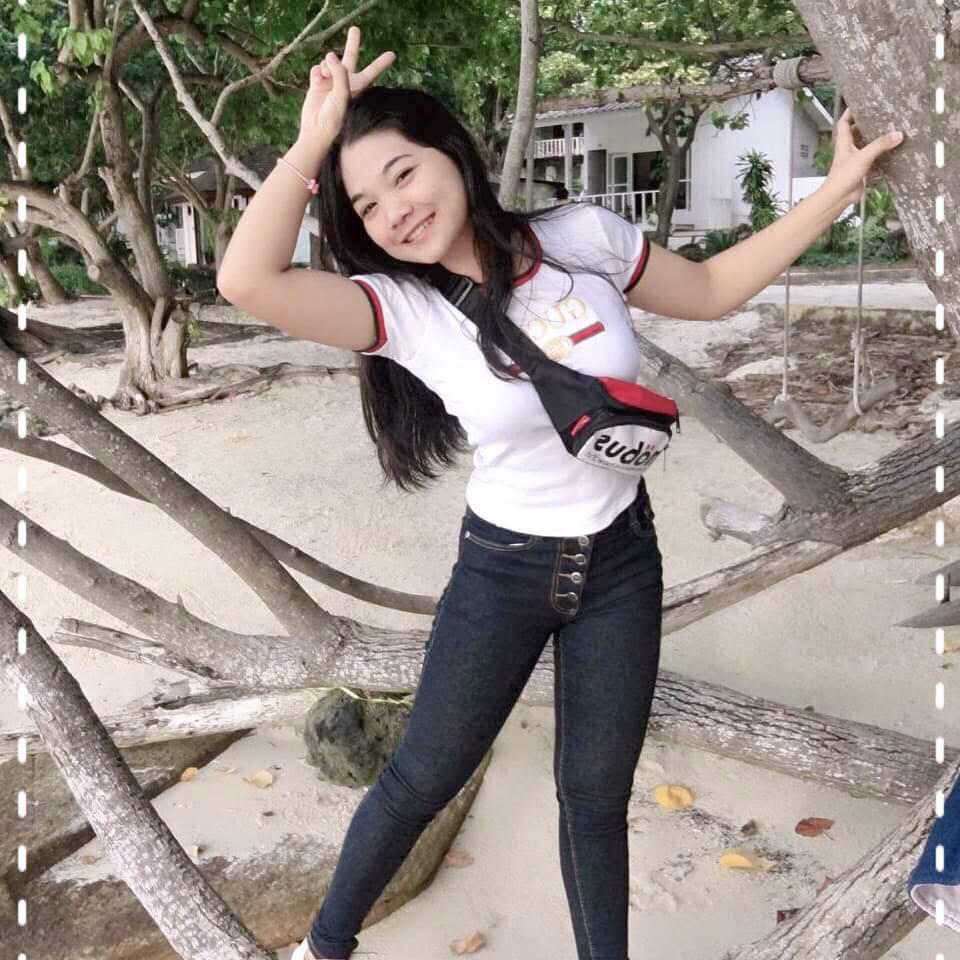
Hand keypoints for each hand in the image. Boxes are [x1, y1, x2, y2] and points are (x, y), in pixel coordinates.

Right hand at [298, 25, 395, 146]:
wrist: (316, 129)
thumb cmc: (334, 118)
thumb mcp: (342, 95)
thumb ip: (339, 73)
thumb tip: (330, 54)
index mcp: (357, 87)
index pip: (372, 72)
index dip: (381, 63)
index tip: (392, 54)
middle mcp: (345, 82)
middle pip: (351, 57)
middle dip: (353, 43)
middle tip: (355, 28)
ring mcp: (330, 81)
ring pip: (330, 61)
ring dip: (327, 64)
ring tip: (326, 75)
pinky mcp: (317, 81)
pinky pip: (317, 67)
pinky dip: (317, 71)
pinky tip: (318, 80)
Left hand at [824, 107, 904, 206]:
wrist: (838, 198)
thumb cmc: (843, 176)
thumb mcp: (863, 156)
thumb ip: (880, 145)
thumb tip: (898, 134)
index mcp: (844, 142)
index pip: (844, 122)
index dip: (850, 112)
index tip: (861, 103)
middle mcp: (849, 150)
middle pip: (857, 132)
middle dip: (867, 124)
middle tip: (882, 115)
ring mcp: (855, 160)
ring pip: (866, 146)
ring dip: (876, 140)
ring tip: (891, 129)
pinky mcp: (861, 170)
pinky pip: (873, 159)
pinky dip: (881, 155)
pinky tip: (892, 151)